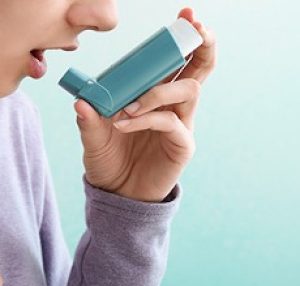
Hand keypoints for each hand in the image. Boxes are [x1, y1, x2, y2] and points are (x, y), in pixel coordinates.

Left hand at [74, 7, 216, 201]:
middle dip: (201, 47)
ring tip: (128, 106)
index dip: (182, 40)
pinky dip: (147, 117)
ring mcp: (181, 125)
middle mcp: (173, 107)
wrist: (119, 192)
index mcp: (156, 97)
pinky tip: (124, 123)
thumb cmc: (110, 161)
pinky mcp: (182, 145)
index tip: (185, 16)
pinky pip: (170, 122)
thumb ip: (91, 119)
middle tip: (197, 29)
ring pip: (188, 91)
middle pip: (199, 70)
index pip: (175, 63)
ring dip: (158, 90)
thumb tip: (82, 101)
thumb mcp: (95, 137)